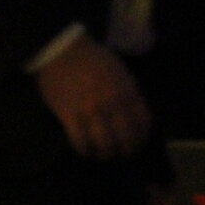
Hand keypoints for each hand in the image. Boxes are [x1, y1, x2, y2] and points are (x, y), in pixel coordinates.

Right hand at [34, 32, 150, 159]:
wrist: (63, 50)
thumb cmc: (93, 59)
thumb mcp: (121, 72)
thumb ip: (129, 92)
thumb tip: (134, 115)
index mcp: (127, 91)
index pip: (142, 122)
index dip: (141, 137)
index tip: (138, 142)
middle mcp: (112, 103)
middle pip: (125, 137)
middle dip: (126, 150)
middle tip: (122, 154)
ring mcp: (90, 110)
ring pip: (104, 143)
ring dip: (106, 154)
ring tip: (104, 155)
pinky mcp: (68, 114)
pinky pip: (79, 140)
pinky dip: (84, 150)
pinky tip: (86, 151)